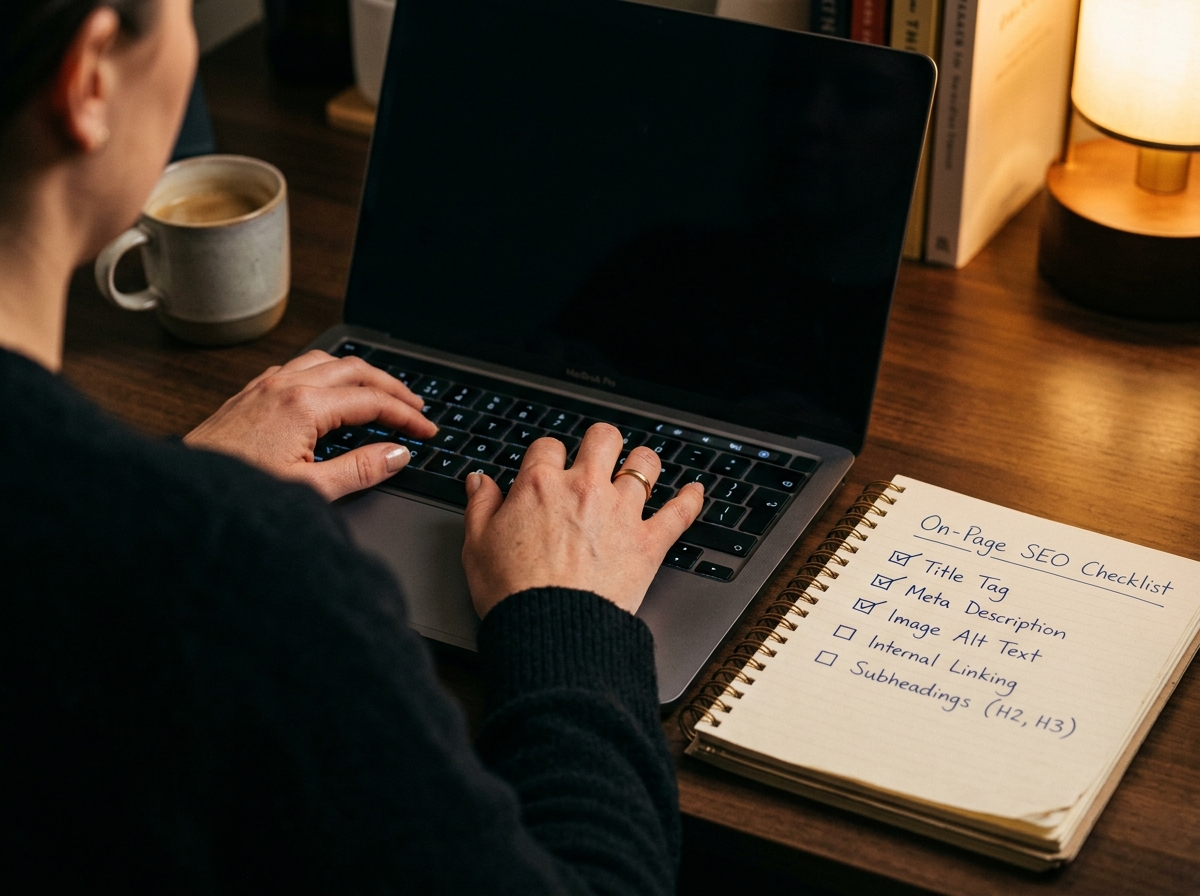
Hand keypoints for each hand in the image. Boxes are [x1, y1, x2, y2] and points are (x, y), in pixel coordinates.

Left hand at [184, 350, 436, 500]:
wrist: (184, 492)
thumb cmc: (237, 491)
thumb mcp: (309, 488)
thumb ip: (360, 469)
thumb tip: (396, 454)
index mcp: (303, 405)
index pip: (372, 401)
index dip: (405, 416)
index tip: (425, 430)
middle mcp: (285, 385)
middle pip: (355, 370)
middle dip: (391, 387)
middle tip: (415, 407)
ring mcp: (265, 385)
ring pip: (327, 361)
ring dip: (360, 374)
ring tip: (381, 393)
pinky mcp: (251, 392)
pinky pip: (300, 366)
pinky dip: (328, 373)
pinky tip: (332, 391)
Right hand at [461, 423, 704, 616]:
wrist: (550, 629)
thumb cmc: (511, 592)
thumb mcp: (476, 545)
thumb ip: (481, 506)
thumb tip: (480, 481)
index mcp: (540, 485)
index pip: (548, 446)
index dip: (548, 456)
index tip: (548, 469)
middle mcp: (584, 488)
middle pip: (603, 438)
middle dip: (600, 443)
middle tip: (598, 455)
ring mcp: (621, 512)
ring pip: (644, 463)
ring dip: (642, 462)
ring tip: (639, 467)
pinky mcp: (648, 542)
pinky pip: (680, 511)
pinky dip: (691, 498)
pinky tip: (695, 491)